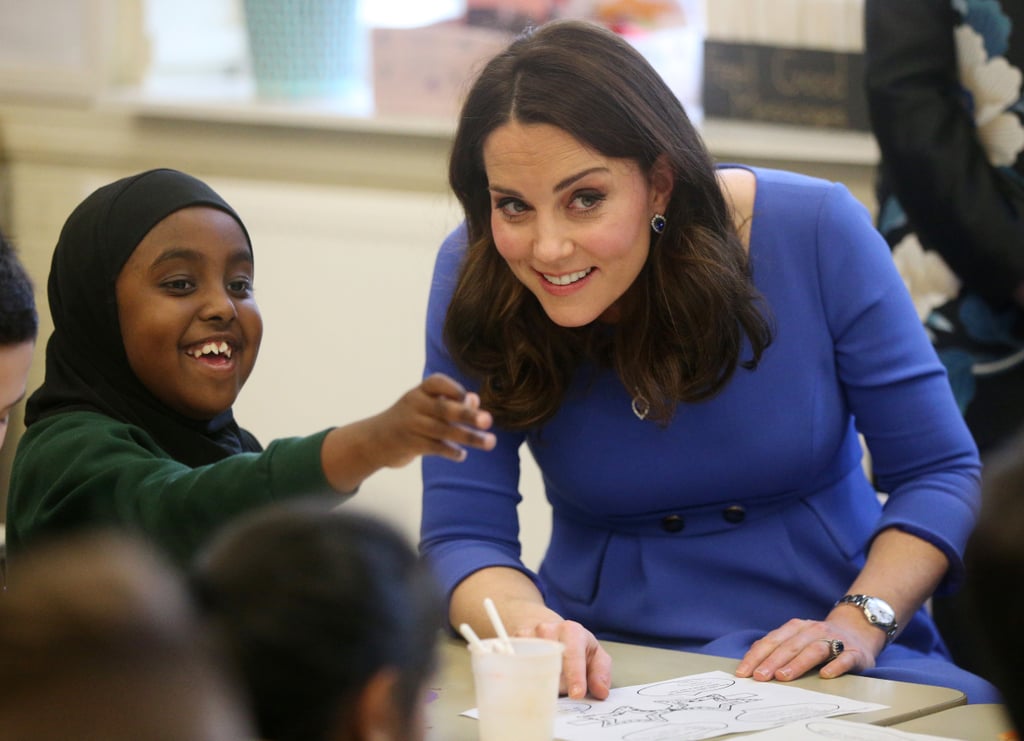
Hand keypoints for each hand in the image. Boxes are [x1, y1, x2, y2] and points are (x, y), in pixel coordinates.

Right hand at [373, 373, 496, 467]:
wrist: (375, 440)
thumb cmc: (411, 419)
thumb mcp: (427, 406)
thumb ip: (452, 402)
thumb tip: (475, 400)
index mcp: (420, 391)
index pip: (437, 382)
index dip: (454, 389)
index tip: (468, 398)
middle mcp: (414, 404)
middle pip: (443, 408)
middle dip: (467, 415)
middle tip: (488, 420)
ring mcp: (411, 425)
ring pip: (443, 431)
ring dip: (468, 437)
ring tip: (490, 442)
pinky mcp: (409, 444)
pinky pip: (434, 447)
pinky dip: (451, 451)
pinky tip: (462, 455)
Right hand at [521, 620, 611, 699]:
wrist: (549, 630)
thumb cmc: (575, 646)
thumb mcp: (595, 655)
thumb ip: (601, 672)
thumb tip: (600, 691)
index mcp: (572, 631)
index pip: (573, 655)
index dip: (575, 676)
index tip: (577, 693)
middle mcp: (547, 629)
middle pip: (549, 661)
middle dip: (555, 682)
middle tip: (558, 696)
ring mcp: (527, 635)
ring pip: (529, 663)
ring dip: (536, 681)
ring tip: (543, 688)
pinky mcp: (512, 643)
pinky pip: (513, 664)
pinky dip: (520, 677)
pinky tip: (526, 682)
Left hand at [734, 615, 884, 681]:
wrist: (857, 630)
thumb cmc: (818, 640)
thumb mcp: (796, 638)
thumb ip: (777, 647)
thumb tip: (751, 663)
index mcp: (796, 627)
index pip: (772, 641)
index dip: (756, 656)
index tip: (743, 672)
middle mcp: (813, 630)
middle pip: (790, 646)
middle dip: (772, 661)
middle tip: (760, 677)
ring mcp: (834, 639)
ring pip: (814, 650)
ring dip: (797, 663)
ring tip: (783, 677)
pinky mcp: (854, 652)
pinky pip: (844, 658)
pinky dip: (835, 666)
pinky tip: (825, 675)